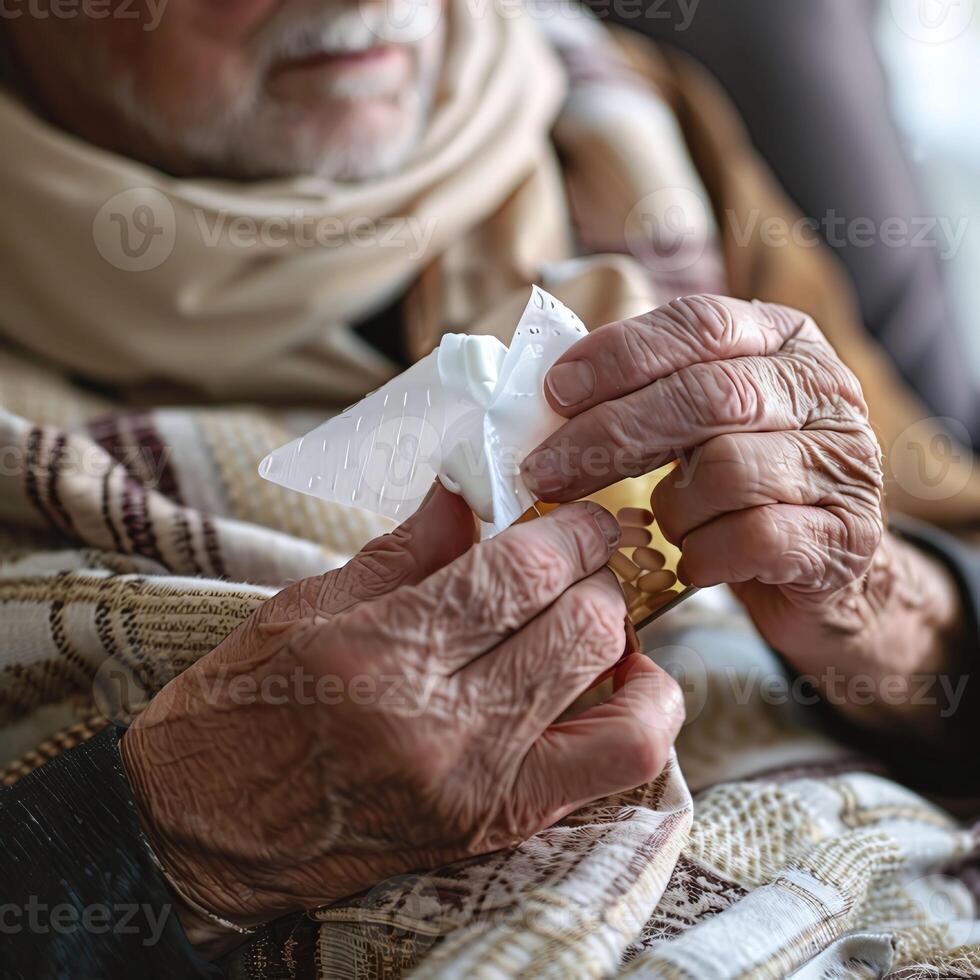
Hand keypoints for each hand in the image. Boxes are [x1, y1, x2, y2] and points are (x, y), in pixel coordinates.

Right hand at [120, 487, 682, 954]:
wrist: (205, 830)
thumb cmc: (241, 706)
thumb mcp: (305, 607)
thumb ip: (404, 549)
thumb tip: (469, 491)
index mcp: (382, 650)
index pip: (521, 573)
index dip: (571, 530)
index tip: (580, 513)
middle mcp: (442, 724)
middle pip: (581, 626)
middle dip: (600, 572)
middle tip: (585, 551)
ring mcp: (478, 785)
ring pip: (619, 701)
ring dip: (624, 640)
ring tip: (597, 612)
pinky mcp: (495, 826)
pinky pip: (610, 772)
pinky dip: (640, 716)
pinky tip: (612, 683)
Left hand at [522, 295, 961, 732]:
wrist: (826, 570)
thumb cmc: (742, 485)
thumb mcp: (702, 421)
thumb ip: (651, 392)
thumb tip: (553, 396)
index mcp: (782, 339)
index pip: (698, 325)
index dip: (620, 355)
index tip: (555, 392)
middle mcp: (822, 389)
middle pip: (706, 396)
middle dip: (610, 434)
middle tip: (545, 471)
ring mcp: (842, 462)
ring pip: (726, 469)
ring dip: (669, 505)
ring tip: (659, 522)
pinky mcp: (845, 536)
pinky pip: (752, 537)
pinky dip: (702, 553)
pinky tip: (690, 560)